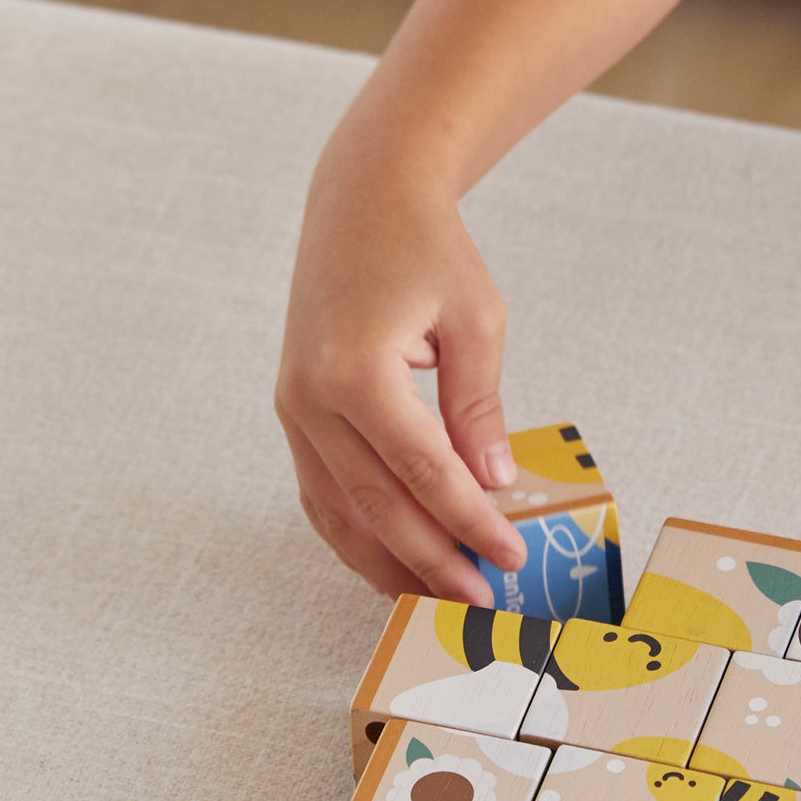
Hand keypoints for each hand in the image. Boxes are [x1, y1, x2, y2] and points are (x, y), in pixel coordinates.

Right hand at [274, 152, 526, 604]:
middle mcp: (310, 398)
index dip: (468, 522)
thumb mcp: (474, 320)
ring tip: (438, 597)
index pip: (422, 472)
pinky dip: (354, 532)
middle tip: (480, 599)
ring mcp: (292, 409)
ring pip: (337, 511)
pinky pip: (320, 491)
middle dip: (431, 559)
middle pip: (376, 504)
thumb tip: (493, 484)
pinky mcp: (293, 411)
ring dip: (387, 560)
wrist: (362, 201)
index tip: (509, 557)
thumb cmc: (425, 249)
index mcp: (355, 370)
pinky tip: (393, 560)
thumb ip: (479, 408)